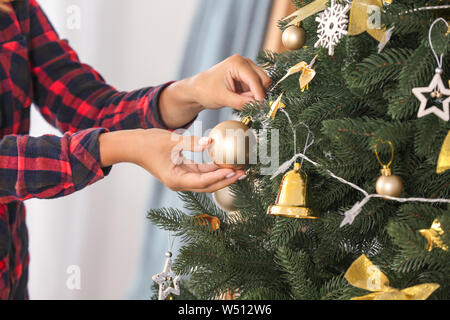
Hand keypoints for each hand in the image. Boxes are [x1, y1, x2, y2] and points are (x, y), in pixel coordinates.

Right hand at [99, 129, 245, 191]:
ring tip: (238, 169)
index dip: (220, 177)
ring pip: (205, 181)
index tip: (234, 171)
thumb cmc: (148, 143)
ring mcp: (180, 178)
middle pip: (208, 186)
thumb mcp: (171, 141)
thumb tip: (212, 142)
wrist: (132, 146)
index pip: (203, 181)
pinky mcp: (181, 172)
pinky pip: (200, 173)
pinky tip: (224, 163)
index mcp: (176, 179)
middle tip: (243, 173)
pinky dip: (212, 169)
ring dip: (221, 176)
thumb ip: (193, 143)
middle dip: (226, 180)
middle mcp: (180, 182)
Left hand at [190, 54, 272, 109]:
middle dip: (257, 94)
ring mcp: (247, 69)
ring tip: (237, 98)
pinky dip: (251, 96)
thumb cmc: (206, 90)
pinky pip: (257, 89)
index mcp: (237, 63)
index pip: (254, 79)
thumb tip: (257, 105)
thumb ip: (240, 102)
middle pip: (263, 79)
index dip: (259, 93)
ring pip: (262, 85)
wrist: (199, 89)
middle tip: (244, 102)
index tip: (261, 106)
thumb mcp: (222, 98)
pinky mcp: (248, 77)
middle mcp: (245, 63)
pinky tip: (239, 96)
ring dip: (254, 95)